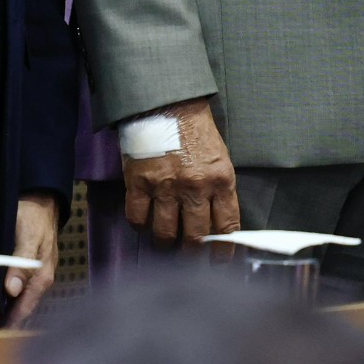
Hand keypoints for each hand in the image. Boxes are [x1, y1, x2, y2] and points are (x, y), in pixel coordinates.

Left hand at [4, 194, 58, 326]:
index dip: (8, 325)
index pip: (24, 310)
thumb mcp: (28, 237)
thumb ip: (21, 264)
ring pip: (18, 301)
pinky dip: (4, 299)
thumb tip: (12, 291)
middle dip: (4, 322)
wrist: (41, 198)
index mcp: (41, 278)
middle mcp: (40, 281)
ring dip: (3, 311)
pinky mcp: (28, 269)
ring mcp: (34, 276)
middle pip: (21, 309)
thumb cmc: (34, 215)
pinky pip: (16, 290)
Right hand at [121, 98, 239, 247]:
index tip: (218, 261)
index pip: (226, 228)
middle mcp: (195, 187)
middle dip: (191, 252)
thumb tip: (217, 226)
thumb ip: (219, 191)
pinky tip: (144, 221)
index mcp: (221, 180)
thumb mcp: (220, 158)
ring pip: (164, 233)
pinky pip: (137, 218)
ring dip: (164, 242)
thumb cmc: (196, 131)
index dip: (223, 252)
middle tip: (187, 254)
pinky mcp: (139, 181)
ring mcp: (165, 186)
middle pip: (194, 237)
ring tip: (164, 240)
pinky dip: (139, 225)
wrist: (167, 102)